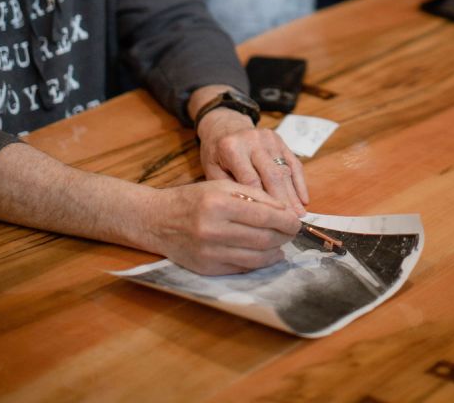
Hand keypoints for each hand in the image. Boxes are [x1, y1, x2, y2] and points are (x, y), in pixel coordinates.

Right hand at [148, 178, 301, 274]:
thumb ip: (253, 195)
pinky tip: (268, 254)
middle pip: (262, 238)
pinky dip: (260, 262)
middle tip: (292, 232)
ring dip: (275, 251)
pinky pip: (243, 268)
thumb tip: (284, 210)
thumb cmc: (193, 198)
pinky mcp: (207, 268)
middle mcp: (213, 229)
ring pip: (256, 257)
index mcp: (218, 203)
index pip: (263, 215)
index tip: (297, 220)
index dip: (285, 220)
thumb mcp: (221, 185)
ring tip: (282, 243)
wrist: (157, 220)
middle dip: (283, 236)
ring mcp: (209, 252)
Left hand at [196, 106, 307, 215]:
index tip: (269, 225)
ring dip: (293, 196)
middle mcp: (253, 140)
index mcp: (232, 147)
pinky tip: (303, 200)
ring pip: (285, 171)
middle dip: (283, 203)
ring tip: (298, 218)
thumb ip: (230, 190)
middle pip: (272, 176)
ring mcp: (269, 139)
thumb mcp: (212, 170)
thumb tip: (252, 215)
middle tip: (289, 225)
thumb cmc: (216, 154)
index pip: (251, 180)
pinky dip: (299, 183)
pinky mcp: (280, 140)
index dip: (262, 203)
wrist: (224, 126)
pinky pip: (294, 163)